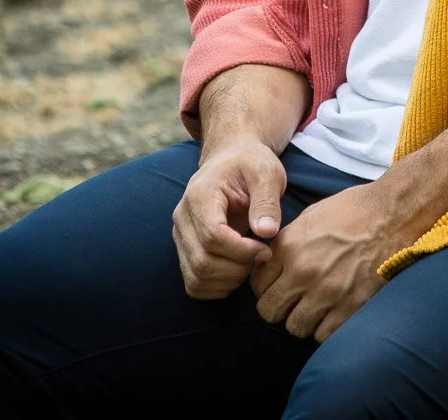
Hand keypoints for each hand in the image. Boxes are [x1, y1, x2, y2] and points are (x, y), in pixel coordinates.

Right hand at [172, 138, 286, 298]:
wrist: (231, 160)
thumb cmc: (250, 165)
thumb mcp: (267, 173)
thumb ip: (267, 200)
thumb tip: (266, 231)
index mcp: (200, 195)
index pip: (213, 236)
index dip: (242, 251)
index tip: (266, 249)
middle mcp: (182, 217)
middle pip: (202, 262)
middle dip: (238, 269)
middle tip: (262, 257)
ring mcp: (180, 235)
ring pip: (196, 277)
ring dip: (229, 281)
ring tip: (251, 264)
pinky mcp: (184, 249)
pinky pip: (194, 283)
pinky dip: (217, 287)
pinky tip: (238, 271)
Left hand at [249, 182, 408, 341]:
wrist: (393, 215)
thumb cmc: (353, 210)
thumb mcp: (311, 217)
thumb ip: (287, 242)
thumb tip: (272, 262)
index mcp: (289, 246)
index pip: (256, 284)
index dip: (264, 286)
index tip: (276, 285)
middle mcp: (303, 272)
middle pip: (270, 311)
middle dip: (278, 308)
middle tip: (291, 301)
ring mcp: (327, 292)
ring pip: (295, 327)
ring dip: (301, 320)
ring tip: (313, 308)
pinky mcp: (350, 306)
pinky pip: (323, 334)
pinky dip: (324, 327)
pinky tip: (331, 313)